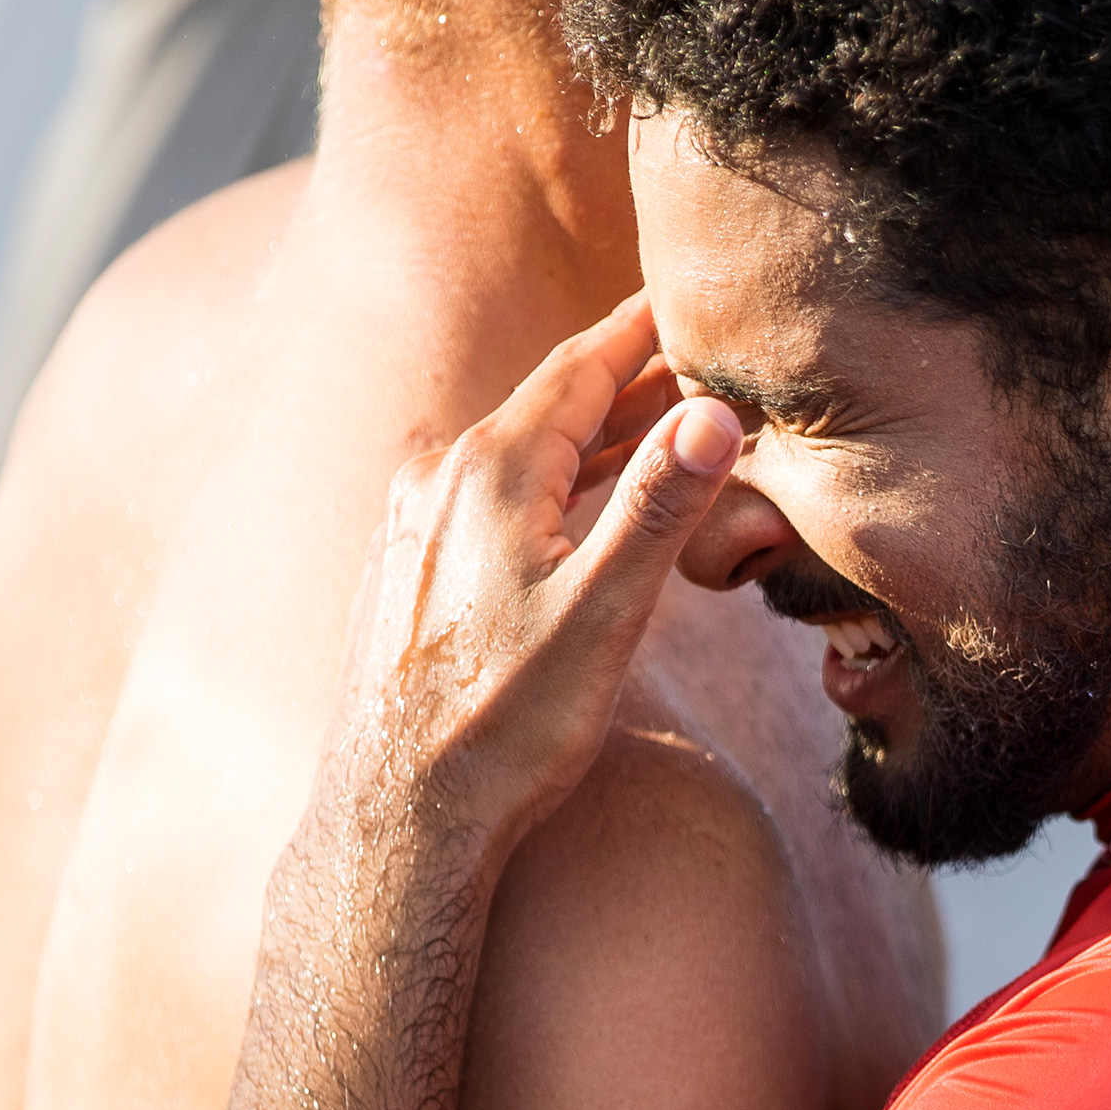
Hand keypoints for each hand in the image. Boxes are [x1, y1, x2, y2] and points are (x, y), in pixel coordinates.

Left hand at [318, 291, 739, 855]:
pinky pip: (492, 494)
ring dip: (596, 436)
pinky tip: (580, 501)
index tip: (687, 289)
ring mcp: (413, 520)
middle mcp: (438, 477)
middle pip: (555, 403)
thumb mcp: (603, 614)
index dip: (643, 325)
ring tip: (665, 422)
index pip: (583, 365)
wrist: (397, 820)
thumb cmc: (503, 728)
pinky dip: (552, 481)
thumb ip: (660, 506)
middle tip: (702, 352)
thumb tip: (713, 411)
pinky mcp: (405, 564)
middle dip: (633, 379)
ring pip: (524, 452)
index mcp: (490, 471)